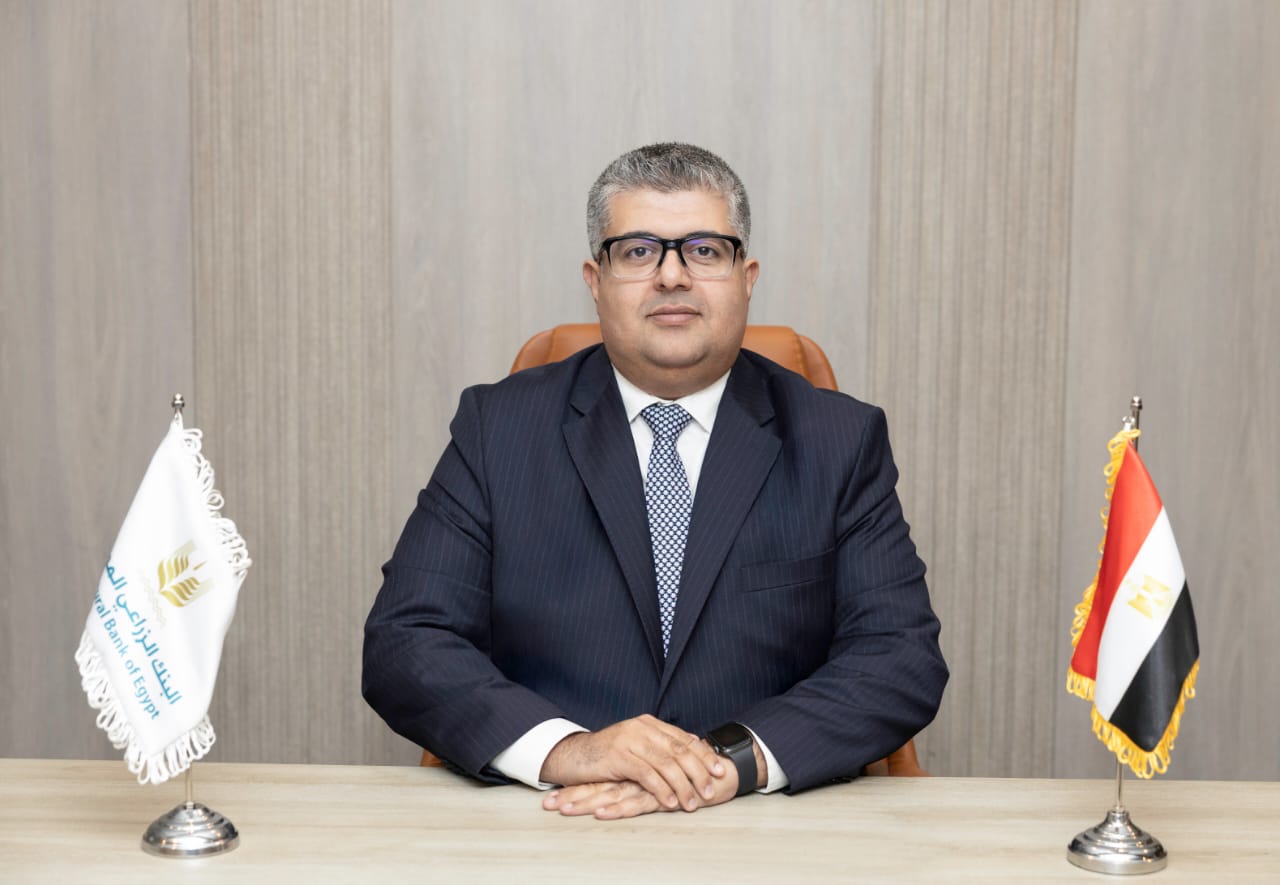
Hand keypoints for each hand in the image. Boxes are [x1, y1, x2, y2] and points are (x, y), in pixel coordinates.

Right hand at [539, 715, 723, 811]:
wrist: (573, 755)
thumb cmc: (606, 755)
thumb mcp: (635, 746)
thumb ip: (659, 747)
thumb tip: (689, 752)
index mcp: (649, 724)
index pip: (683, 738)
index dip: (703, 754)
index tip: (719, 770)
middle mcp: (641, 728)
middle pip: (679, 750)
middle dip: (698, 772)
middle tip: (710, 790)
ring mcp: (630, 740)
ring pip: (666, 764)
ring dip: (682, 786)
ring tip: (692, 803)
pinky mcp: (618, 757)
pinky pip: (646, 774)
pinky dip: (661, 789)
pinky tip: (670, 802)